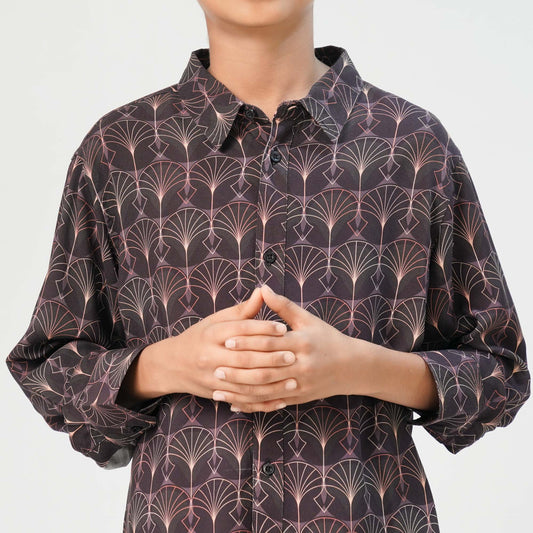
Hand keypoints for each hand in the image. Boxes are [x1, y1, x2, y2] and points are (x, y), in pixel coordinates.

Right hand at [116, 286, 297, 406]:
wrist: (173, 364)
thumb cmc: (201, 337)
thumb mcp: (217, 320)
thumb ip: (242, 310)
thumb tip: (263, 291)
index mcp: (212, 333)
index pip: (241, 330)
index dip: (263, 329)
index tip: (284, 329)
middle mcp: (210, 356)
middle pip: (245, 358)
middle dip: (271, 358)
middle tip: (292, 355)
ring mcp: (213, 377)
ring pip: (246, 383)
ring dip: (271, 383)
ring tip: (293, 378)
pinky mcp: (217, 393)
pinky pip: (243, 400)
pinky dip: (263, 401)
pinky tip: (280, 398)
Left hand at [212, 284, 368, 412]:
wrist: (352, 367)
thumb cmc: (327, 339)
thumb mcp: (308, 320)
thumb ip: (283, 306)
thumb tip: (262, 288)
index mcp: (301, 343)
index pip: (269, 342)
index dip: (247, 341)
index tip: (226, 340)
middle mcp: (300, 365)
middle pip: (265, 368)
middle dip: (239, 369)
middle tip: (215, 367)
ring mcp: (299, 385)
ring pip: (265, 390)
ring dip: (240, 391)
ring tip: (219, 388)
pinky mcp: (298, 398)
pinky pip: (271, 403)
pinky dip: (252, 405)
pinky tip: (235, 404)